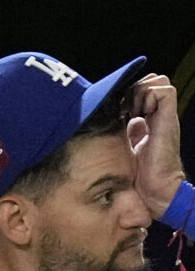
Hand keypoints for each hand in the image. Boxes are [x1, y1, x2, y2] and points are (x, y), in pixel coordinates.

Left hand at [126, 74, 185, 216]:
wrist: (154, 189)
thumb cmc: (137, 172)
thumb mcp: (123, 143)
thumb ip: (120, 129)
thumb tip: (102, 117)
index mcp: (147, 119)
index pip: (139, 89)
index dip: (125, 92)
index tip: (114, 106)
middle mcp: (157, 114)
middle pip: (149, 81)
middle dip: (132, 88)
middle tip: (122, 106)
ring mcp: (164, 116)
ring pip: (157, 82)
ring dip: (140, 90)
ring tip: (130, 109)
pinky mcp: (168, 119)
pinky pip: (163, 92)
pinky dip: (148, 95)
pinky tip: (138, 112)